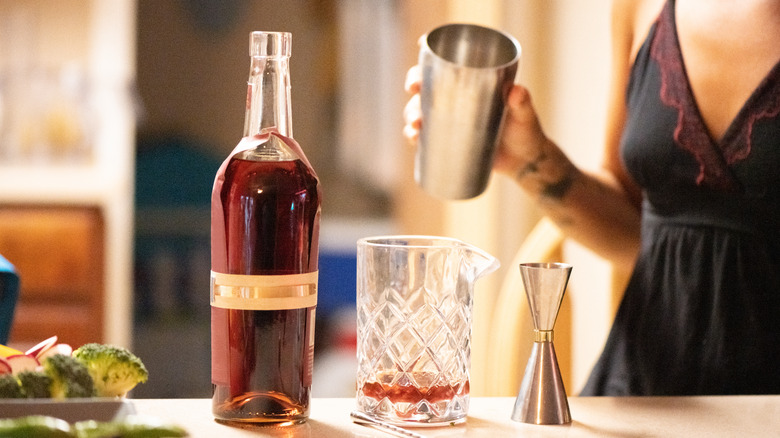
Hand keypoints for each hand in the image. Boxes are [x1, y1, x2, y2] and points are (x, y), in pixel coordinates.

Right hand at [403, 65, 563, 185]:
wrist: (524, 160)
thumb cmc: (526, 131)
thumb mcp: (524, 114)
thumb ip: (522, 102)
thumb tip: (516, 91)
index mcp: (474, 83)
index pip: (449, 61)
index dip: (432, 51)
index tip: (422, 44)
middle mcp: (457, 98)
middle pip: (427, 83)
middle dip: (414, 82)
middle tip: (414, 88)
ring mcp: (450, 120)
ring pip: (420, 109)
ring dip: (411, 113)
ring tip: (416, 123)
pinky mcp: (447, 140)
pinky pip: (423, 136)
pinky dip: (413, 135)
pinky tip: (412, 137)